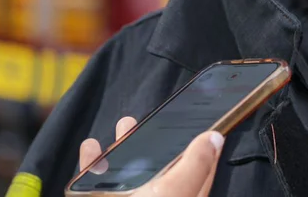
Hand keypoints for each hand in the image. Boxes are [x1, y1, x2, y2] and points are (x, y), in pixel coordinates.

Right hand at [78, 116, 223, 195]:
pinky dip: (92, 161)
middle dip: (157, 140)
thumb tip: (215, 138)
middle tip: (156, 119)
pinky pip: (94, 182)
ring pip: (127, 170)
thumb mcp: (174, 193)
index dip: (203, 144)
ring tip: (124, 126)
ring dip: (124, 146)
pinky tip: (92, 148)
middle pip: (161, 166)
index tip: (204, 119)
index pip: (200, 169)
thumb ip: (195, 165)